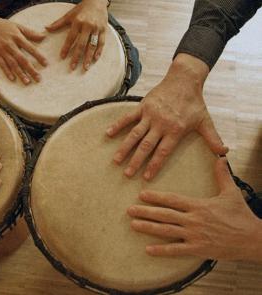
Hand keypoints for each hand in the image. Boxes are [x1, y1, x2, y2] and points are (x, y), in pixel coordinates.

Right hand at [0, 14, 47, 83]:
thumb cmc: (5, 26)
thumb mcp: (18, 26)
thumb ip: (31, 33)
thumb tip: (44, 36)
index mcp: (18, 37)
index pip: (30, 48)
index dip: (38, 56)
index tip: (46, 64)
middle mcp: (10, 45)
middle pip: (22, 59)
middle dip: (31, 69)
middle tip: (38, 78)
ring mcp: (2, 50)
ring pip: (13, 64)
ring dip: (20, 73)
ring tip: (27, 82)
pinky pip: (2, 64)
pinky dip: (7, 72)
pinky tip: (12, 79)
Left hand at [46, 0, 107, 70]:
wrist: (97, 1)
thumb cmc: (82, 9)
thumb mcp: (69, 15)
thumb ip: (58, 23)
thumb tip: (46, 28)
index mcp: (78, 22)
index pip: (71, 37)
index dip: (66, 47)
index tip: (62, 57)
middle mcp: (87, 26)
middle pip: (81, 44)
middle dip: (77, 56)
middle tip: (73, 67)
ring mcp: (96, 28)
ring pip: (92, 45)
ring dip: (89, 57)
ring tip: (85, 67)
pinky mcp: (103, 30)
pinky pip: (102, 42)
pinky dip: (99, 51)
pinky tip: (95, 59)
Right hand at [106, 54, 227, 179]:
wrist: (184, 79)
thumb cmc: (194, 102)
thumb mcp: (205, 121)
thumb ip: (212, 138)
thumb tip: (224, 153)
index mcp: (175, 130)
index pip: (163, 152)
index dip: (154, 165)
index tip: (145, 177)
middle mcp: (161, 124)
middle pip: (146, 146)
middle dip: (136, 161)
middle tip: (127, 174)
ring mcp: (150, 115)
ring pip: (135, 134)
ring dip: (125, 148)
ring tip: (116, 160)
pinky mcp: (142, 106)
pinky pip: (128, 117)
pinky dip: (117, 125)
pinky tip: (108, 134)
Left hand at [127, 158, 261, 261]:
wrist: (253, 239)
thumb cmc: (241, 216)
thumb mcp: (231, 192)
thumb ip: (222, 175)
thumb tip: (220, 157)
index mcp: (199, 205)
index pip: (173, 199)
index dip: (156, 197)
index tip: (142, 194)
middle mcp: (194, 220)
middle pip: (165, 215)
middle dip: (145, 212)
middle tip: (129, 210)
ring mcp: (195, 235)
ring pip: (166, 231)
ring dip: (148, 228)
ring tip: (133, 224)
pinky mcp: (198, 249)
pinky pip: (177, 250)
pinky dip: (162, 250)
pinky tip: (148, 249)